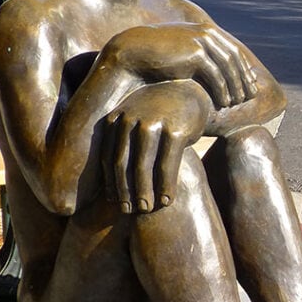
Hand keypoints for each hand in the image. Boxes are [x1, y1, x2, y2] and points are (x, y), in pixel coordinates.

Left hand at [102, 81, 210, 212]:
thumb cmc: (162, 114)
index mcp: (117, 118)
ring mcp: (154, 123)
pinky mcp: (176, 130)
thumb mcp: (138, 120)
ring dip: (144, 192)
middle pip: (124, 163)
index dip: (112, 184)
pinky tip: (168, 200)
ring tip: (147, 209)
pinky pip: (168, 164)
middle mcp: (131, 119)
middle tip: (130, 210)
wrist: (192, 91)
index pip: (109, 157)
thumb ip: (124, 142)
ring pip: (144, 166)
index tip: (116, 203)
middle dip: (125, 191)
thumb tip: (111, 182)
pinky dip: (166, 185)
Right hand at [103, 23, 257, 109]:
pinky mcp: (196, 54)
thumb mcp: (182, 53)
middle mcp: (207, 34)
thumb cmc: (157, 55)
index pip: (233, 51)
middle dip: (244, 78)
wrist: (134, 52)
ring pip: (229, 68)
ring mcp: (202, 42)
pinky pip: (217, 76)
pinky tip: (225, 103)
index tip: (249, 84)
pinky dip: (224, 91)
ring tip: (239, 102)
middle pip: (235, 59)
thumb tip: (213, 69)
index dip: (243, 69)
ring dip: (236, 87)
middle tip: (250, 96)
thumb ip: (199, 56)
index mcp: (206, 31)